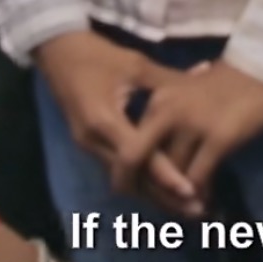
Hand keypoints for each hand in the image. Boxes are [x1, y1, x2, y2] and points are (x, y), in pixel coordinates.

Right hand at [34, 31, 194, 194]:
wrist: (57, 52)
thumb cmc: (96, 55)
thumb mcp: (135, 65)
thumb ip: (169, 81)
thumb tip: (205, 77)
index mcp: (104, 120)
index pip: (140, 156)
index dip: (165, 176)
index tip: (192, 191)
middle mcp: (93, 141)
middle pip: (132, 179)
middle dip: (163, 196)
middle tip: (196, 209)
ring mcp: (88, 146)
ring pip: (125, 180)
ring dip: (153, 194)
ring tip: (185, 206)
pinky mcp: (90, 146)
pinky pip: (119, 170)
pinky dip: (142, 181)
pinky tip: (165, 188)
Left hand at [117, 61, 262, 218]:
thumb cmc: (227, 82)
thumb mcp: (185, 93)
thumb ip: (167, 122)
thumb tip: (158, 160)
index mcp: (157, 102)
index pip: (131, 144)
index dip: (129, 171)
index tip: (136, 189)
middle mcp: (167, 112)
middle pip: (139, 161)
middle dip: (143, 189)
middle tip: (155, 206)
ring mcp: (192, 125)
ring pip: (170, 176)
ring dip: (175, 197)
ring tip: (184, 209)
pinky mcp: (219, 138)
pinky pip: (198, 178)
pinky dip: (198, 195)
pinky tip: (203, 203)